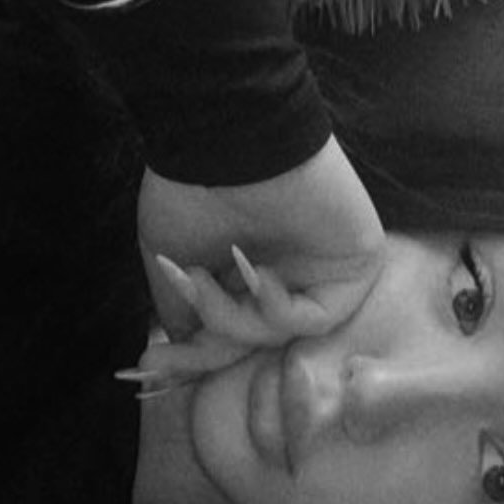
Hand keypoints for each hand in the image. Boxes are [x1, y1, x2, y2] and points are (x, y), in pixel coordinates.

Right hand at [138, 135, 385, 349]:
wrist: (226, 138)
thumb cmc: (191, 188)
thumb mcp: (169, 254)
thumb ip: (181, 306)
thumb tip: (181, 344)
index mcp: (248, 265)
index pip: (228, 326)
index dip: (191, 354)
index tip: (147, 365)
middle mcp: (287, 269)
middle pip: (252, 340)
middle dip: (203, 353)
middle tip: (155, 360)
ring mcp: (321, 269)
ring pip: (277, 334)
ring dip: (229, 317)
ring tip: (201, 280)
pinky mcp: (356, 264)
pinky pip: (316, 317)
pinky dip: (276, 308)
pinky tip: (253, 272)